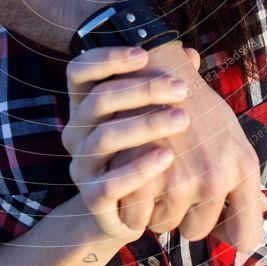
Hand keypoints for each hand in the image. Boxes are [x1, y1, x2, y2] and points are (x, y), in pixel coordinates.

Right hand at [62, 46, 191, 243]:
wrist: (128, 211)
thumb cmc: (142, 151)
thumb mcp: (149, 116)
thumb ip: (165, 85)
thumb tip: (191, 54)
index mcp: (84, 105)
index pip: (79, 71)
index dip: (106, 58)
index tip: (144, 54)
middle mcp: (76, 132)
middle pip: (98, 100)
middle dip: (142, 90)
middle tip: (181, 89)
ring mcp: (81, 165)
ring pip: (104, 138)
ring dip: (146, 125)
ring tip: (182, 119)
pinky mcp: (91, 199)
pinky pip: (110, 183)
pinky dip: (139, 168)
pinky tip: (167, 157)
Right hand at [113, 42, 266, 251]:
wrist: (155, 67)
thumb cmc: (195, 105)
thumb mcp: (231, 134)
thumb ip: (245, 178)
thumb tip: (262, 208)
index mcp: (242, 166)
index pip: (245, 236)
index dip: (229, 236)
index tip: (215, 225)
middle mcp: (215, 176)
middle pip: (197, 231)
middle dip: (185, 216)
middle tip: (173, 185)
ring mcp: (178, 179)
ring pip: (165, 225)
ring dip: (156, 209)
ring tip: (153, 175)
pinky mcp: (143, 177)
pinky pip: (138, 219)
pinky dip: (133, 207)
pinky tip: (134, 184)